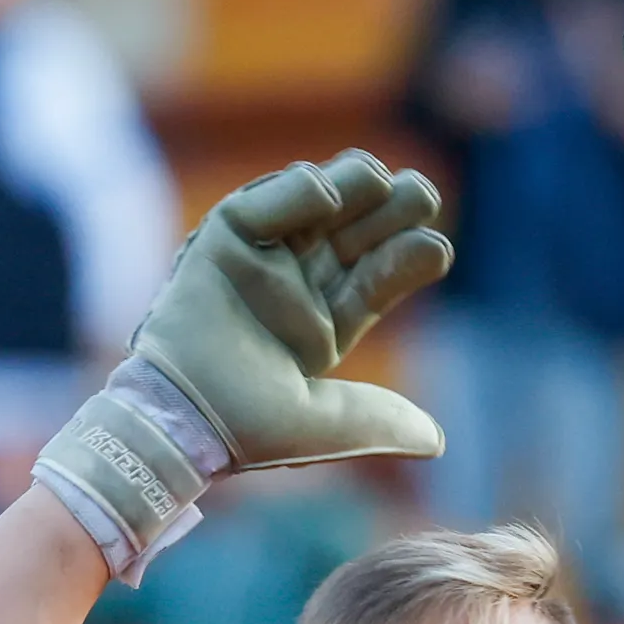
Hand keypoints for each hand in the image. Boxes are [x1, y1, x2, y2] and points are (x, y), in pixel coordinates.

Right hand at [35, 151, 450, 566]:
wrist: (185, 420)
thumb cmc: (250, 428)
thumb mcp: (330, 426)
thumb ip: (383, 422)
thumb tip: (438, 443)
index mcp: (323, 329)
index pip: (376, 282)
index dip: (407, 261)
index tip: (437, 248)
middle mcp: (296, 290)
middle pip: (354, 237)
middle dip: (389, 212)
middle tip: (422, 193)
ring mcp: (261, 262)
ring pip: (316, 209)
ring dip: (353, 186)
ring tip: (384, 179)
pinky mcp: (223, 240)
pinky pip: (265, 203)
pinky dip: (298, 189)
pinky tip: (329, 192)